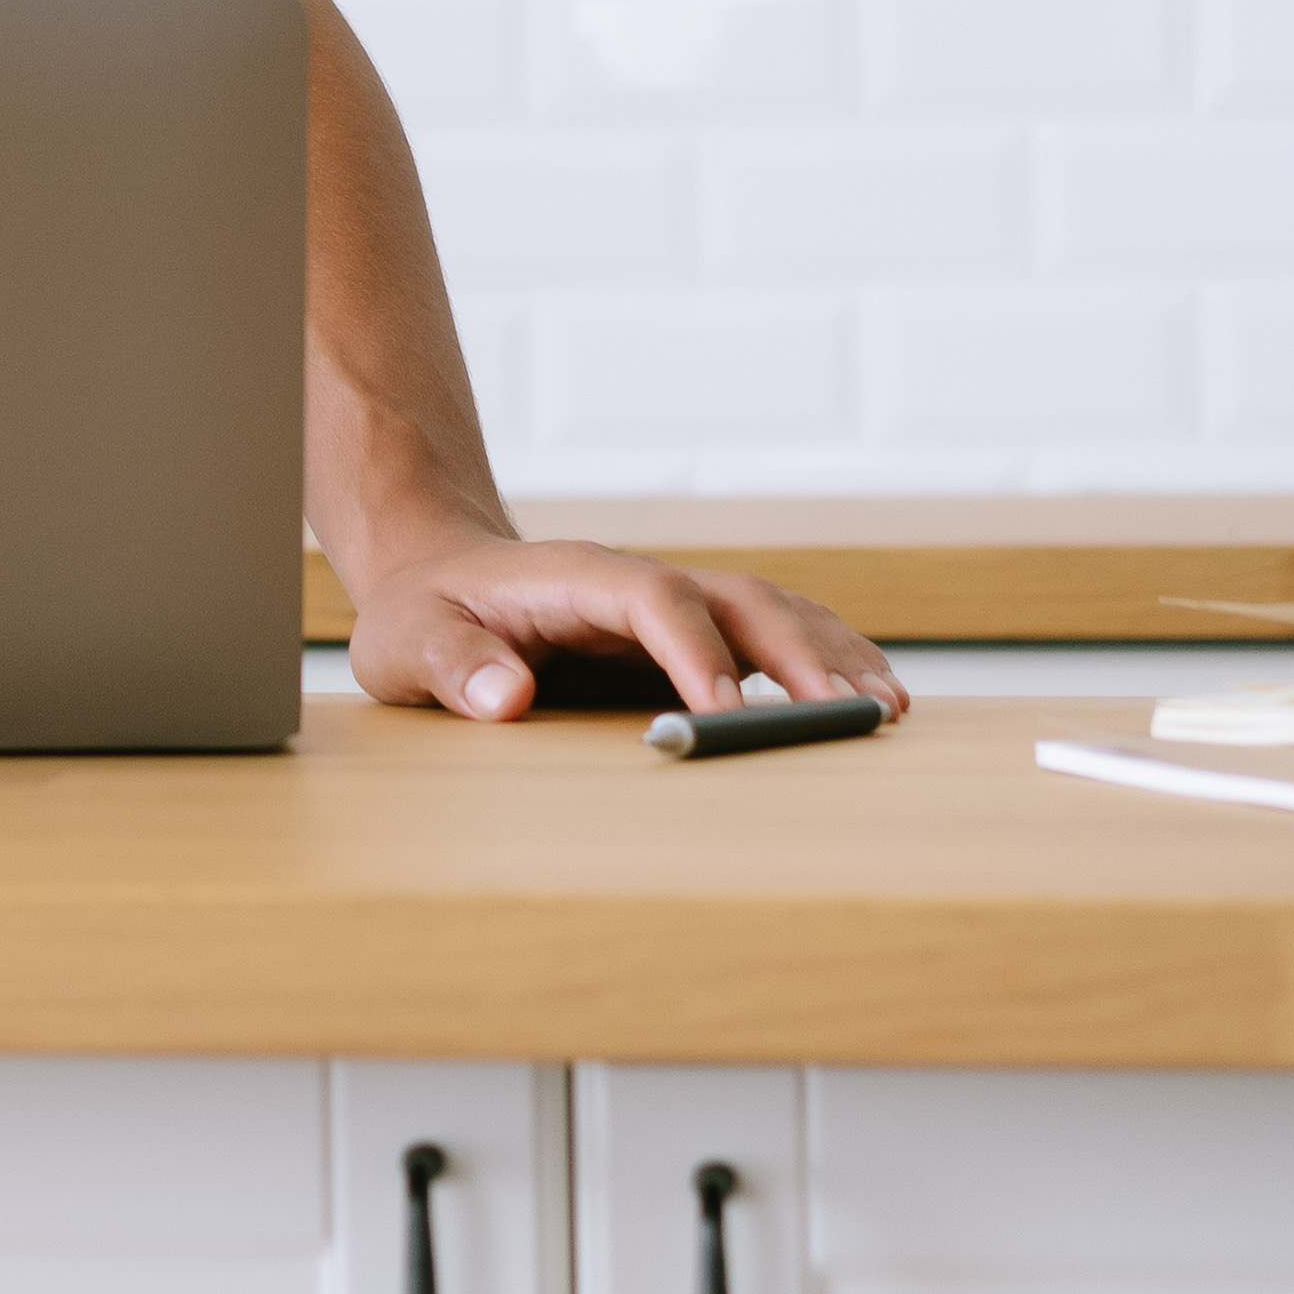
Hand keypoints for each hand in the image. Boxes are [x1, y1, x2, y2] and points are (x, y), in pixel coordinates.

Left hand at [340, 529, 905, 724]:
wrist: (437, 581)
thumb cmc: (424, 616)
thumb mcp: (408, 641)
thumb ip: (452, 665)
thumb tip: (505, 698)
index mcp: (576, 577)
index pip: (654, 599)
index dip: (696, 652)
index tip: (728, 715)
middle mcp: (638, 582)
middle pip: (738, 599)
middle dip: (800, 654)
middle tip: (854, 715)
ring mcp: (671, 604)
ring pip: (771, 613)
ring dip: (830, 655)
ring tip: (886, 711)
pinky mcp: (688, 635)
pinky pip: (768, 637)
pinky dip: (821, 662)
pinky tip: (864, 700)